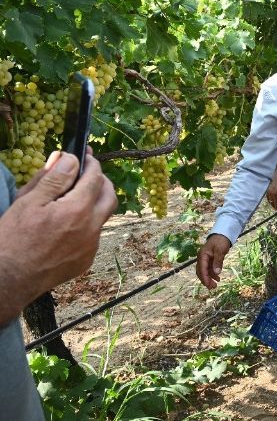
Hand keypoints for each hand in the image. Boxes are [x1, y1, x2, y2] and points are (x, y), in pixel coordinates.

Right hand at [0, 152, 116, 322]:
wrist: (9, 278)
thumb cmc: (14, 238)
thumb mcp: (28, 202)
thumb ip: (53, 179)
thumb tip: (70, 159)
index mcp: (78, 209)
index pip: (95, 177)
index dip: (91, 163)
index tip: (85, 156)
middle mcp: (91, 227)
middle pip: (110, 196)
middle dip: (101, 181)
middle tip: (86, 174)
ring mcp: (91, 246)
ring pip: (102, 217)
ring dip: (94, 203)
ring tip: (73, 198)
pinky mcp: (86, 260)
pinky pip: (93, 236)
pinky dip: (85, 225)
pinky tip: (65, 225)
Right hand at [196, 234, 231, 289]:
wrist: (223, 234)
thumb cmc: (221, 241)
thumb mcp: (220, 251)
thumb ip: (218, 261)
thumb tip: (217, 273)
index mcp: (202, 256)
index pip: (202, 269)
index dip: (205, 278)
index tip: (209, 285)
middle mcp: (202, 258)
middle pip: (201, 272)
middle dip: (206, 280)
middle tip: (212, 288)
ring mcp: (205, 259)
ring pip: (205, 271)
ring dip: (209, 278)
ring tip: (216, 285)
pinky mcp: (209, 259)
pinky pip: (209, 269)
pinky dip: (212, 274)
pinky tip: (218, 278)